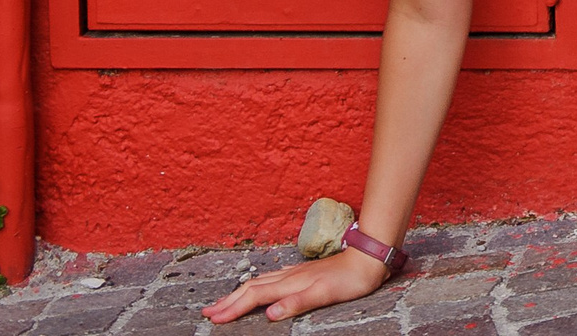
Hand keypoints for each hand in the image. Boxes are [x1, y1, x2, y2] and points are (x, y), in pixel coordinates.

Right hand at [205, 246, 388, 323]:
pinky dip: (258, 285)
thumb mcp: (324, 295)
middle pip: (251, 288)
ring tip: (224, 301)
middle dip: (228, 301)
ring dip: (239, 293)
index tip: (213, 319)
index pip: (254, 297)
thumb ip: (296, 303)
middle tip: (207, 312)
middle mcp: (289, 276)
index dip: (233, 308)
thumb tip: (268, 313)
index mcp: (290, 283)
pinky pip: (272, 279)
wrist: (369, 257)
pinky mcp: (304, 272)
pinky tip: (260, 285)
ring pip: (260, 282)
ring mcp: (295, 272)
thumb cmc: (350, 279)